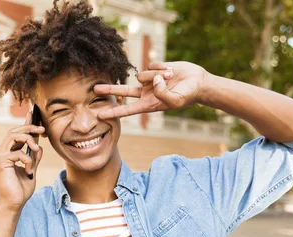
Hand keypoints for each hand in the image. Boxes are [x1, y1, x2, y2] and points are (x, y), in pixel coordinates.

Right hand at [0, 110, 43, 211]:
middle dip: (29, 128)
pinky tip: (29, 170)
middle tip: (42, 130)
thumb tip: (39, 146)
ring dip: (28, 139)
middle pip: (14, 131)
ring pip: (13, 136)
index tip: (33, 114)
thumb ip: (34, 157)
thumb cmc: (21, 189)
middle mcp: (1, 152)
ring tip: (36, 148)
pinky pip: (17, 153)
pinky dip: (27, 159)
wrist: (14, 204)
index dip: (25, 124)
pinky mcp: (0, 163)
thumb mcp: (32, 169)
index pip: (16, 134)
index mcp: (8, 153)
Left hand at [94, 61, 208, 118]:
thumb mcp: (176, 101)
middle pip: (124, 90)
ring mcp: (149, 80)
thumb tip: (153, 81)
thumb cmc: (188, 95)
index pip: (127, 109)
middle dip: (110, 89)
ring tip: (171, 78)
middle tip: (95, 89)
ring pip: (142, 74)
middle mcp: (146, 92)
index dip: (114, 112)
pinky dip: (161, 67)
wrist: (197, 82)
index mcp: (149, 104)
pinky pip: (150, 64)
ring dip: (157, 75)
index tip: (100, 115)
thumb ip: (162, 94)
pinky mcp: (154, 69)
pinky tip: (170, 71)